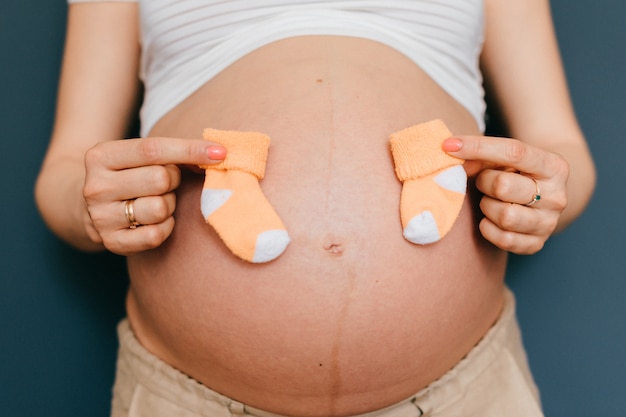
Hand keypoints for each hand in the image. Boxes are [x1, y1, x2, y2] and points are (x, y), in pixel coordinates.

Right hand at [83, 137, 225, 255]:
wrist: (92, 208)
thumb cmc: (131, 175)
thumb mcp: (141, 157)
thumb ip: (175, 153)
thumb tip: (217, 155)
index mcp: (101, 156)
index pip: (152, 150)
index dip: (190, 150)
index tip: (221, 152)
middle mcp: (96, 186)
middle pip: (160, 179)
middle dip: (173, 180)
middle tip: (165, 183)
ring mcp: (101, 217)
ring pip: (159, 208)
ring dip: (169, 204)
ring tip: (157, 201)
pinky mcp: (111, 242)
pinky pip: (156, 235)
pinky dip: (165, 226)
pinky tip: (156, 220)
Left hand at [443, 135, 568, 253]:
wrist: (542, 199)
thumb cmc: (516, 174)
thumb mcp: (505, 158)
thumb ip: (481, 154)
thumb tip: (450, 153)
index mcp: (554, 166)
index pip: (514, 152)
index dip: (477, 147)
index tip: (448, 145)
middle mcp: (557, 196)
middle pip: (504, 187)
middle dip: (484, 182)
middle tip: (484, 182)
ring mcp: (549, 223)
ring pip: (505, 216)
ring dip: (487, 206)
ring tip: (490, 200)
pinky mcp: (536, 244)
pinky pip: (503, 239)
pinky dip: (488, 228)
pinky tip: (491, 218)